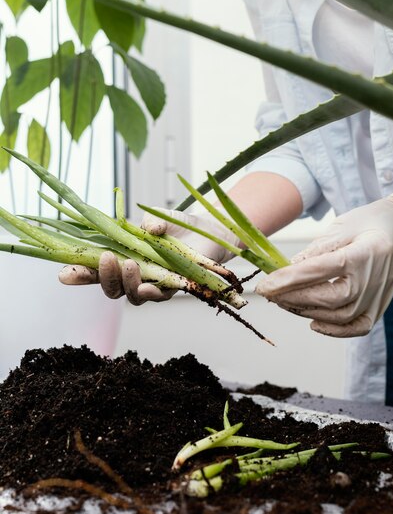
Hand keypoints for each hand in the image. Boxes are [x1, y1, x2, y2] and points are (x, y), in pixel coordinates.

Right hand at [59, 209, 238, 304]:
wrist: (207, 232)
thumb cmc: (175, 225)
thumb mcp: (158, 217)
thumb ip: (148, 223)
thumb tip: (147, 230)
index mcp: (121, 257)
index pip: (96, 270)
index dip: (79, 274)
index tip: (64, 273)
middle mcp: (133, 275)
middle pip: (110, 287)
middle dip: (103, 277)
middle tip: (105, 260)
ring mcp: (152, 283)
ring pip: (131, 295)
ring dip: (127, 283)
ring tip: (129, 265)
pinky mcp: (173, 288)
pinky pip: (159, 296)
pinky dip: (152, 291)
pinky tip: (147, 286)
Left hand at [255, 193, 392, 336]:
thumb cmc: (371, 223)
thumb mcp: (342, 227)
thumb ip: (316, 250)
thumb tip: (288, 270)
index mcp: (362, 253)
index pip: (319, 271)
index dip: (287, 279)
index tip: (264, 285)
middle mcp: (371, 280)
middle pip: (327, 299)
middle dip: (291, 297)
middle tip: (268, 292)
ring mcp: (376, 297)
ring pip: (337, 316)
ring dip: (304, 311)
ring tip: (283, 300)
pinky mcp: (378, 308)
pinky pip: (355, 328)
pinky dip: (333, 330)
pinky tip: (312, 322)